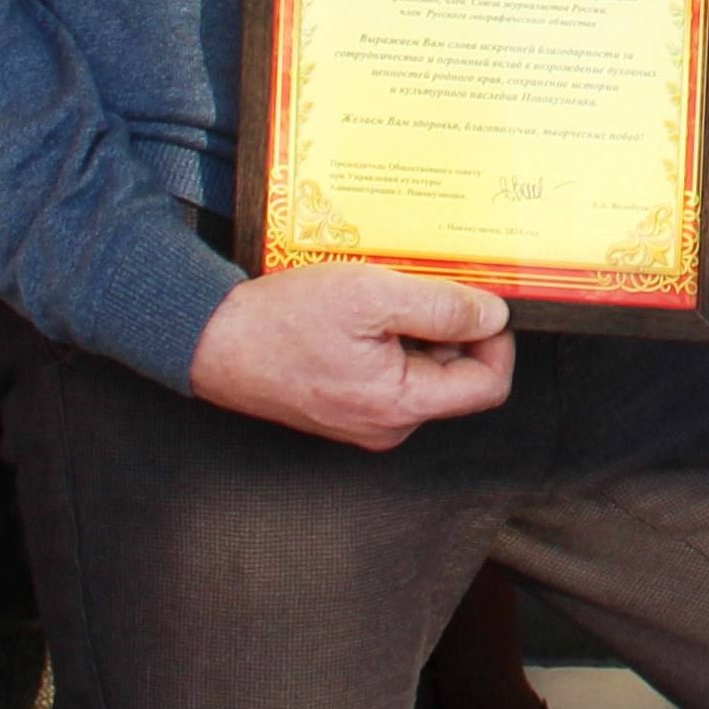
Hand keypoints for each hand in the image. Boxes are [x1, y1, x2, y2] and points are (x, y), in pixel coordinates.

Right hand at [188, 263, 514, 450]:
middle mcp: (388, 425)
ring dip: (416, 326)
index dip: (496, 339)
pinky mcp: (345, 403)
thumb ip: (442, 308)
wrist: (212, 340)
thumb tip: (494, 315)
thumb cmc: (283, 321)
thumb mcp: (373, 296)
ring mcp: (364, 418)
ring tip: (384, 292)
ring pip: (422, 368)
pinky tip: (364, 307)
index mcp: (402, 407)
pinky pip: (390, 370)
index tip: (480, 299)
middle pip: (456, 375)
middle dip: (450, 325)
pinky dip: (388, 335)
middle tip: (421, 283)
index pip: (488, 385)